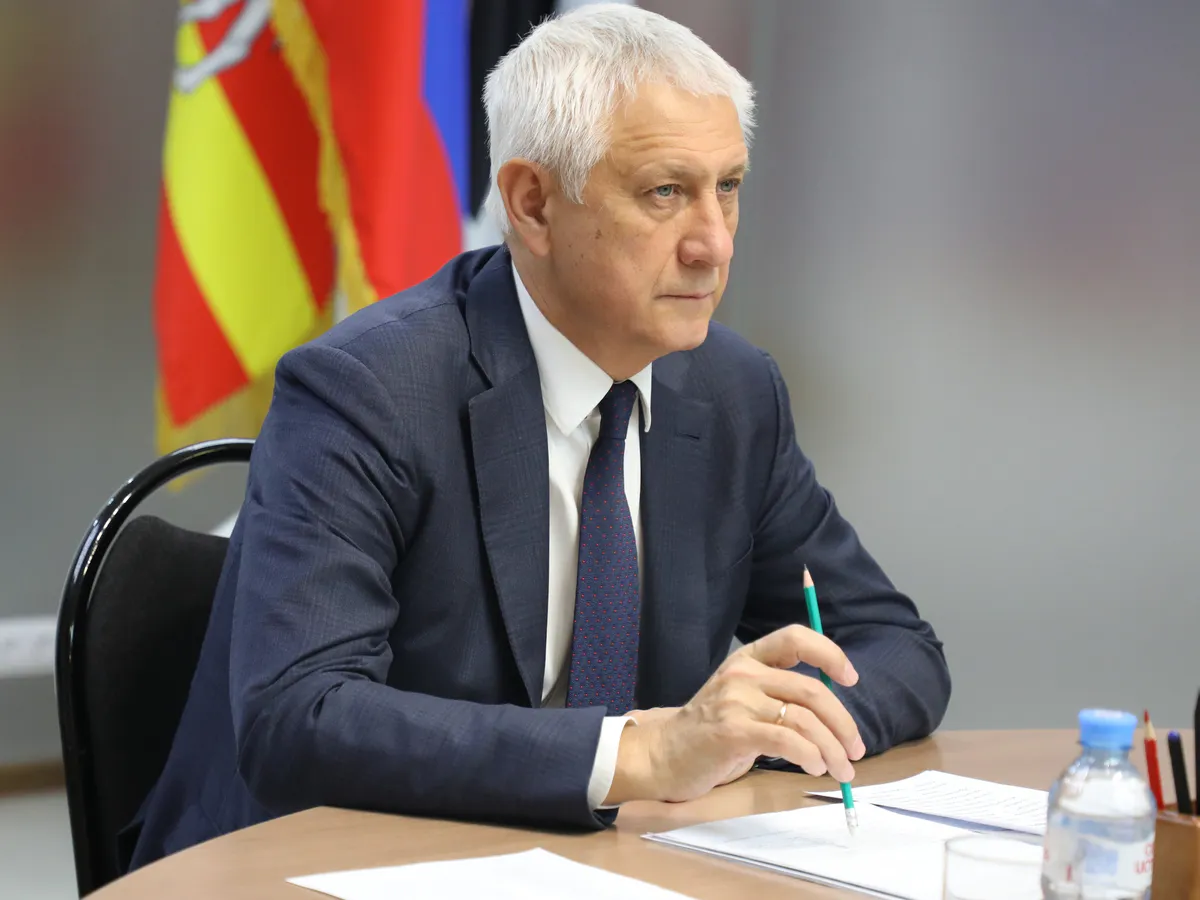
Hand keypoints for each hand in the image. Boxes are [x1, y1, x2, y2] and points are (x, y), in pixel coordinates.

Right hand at [606, 625, 864, 803]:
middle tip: (856, 750)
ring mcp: (736, 701)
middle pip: (811, 689)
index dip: (829, 653)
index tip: (851, 678)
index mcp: (748, 658)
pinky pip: (787, 741)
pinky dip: (810, 756)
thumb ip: (779, 693)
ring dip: (833, 749)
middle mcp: (743, 674)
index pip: (795, 638)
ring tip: (842, 770)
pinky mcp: (732, 732)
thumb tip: (834, 713)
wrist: (664, 754)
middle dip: (843, 723)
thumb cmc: (710, 730)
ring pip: (804, 719)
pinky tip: (815, 767)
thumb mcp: (742, 698)